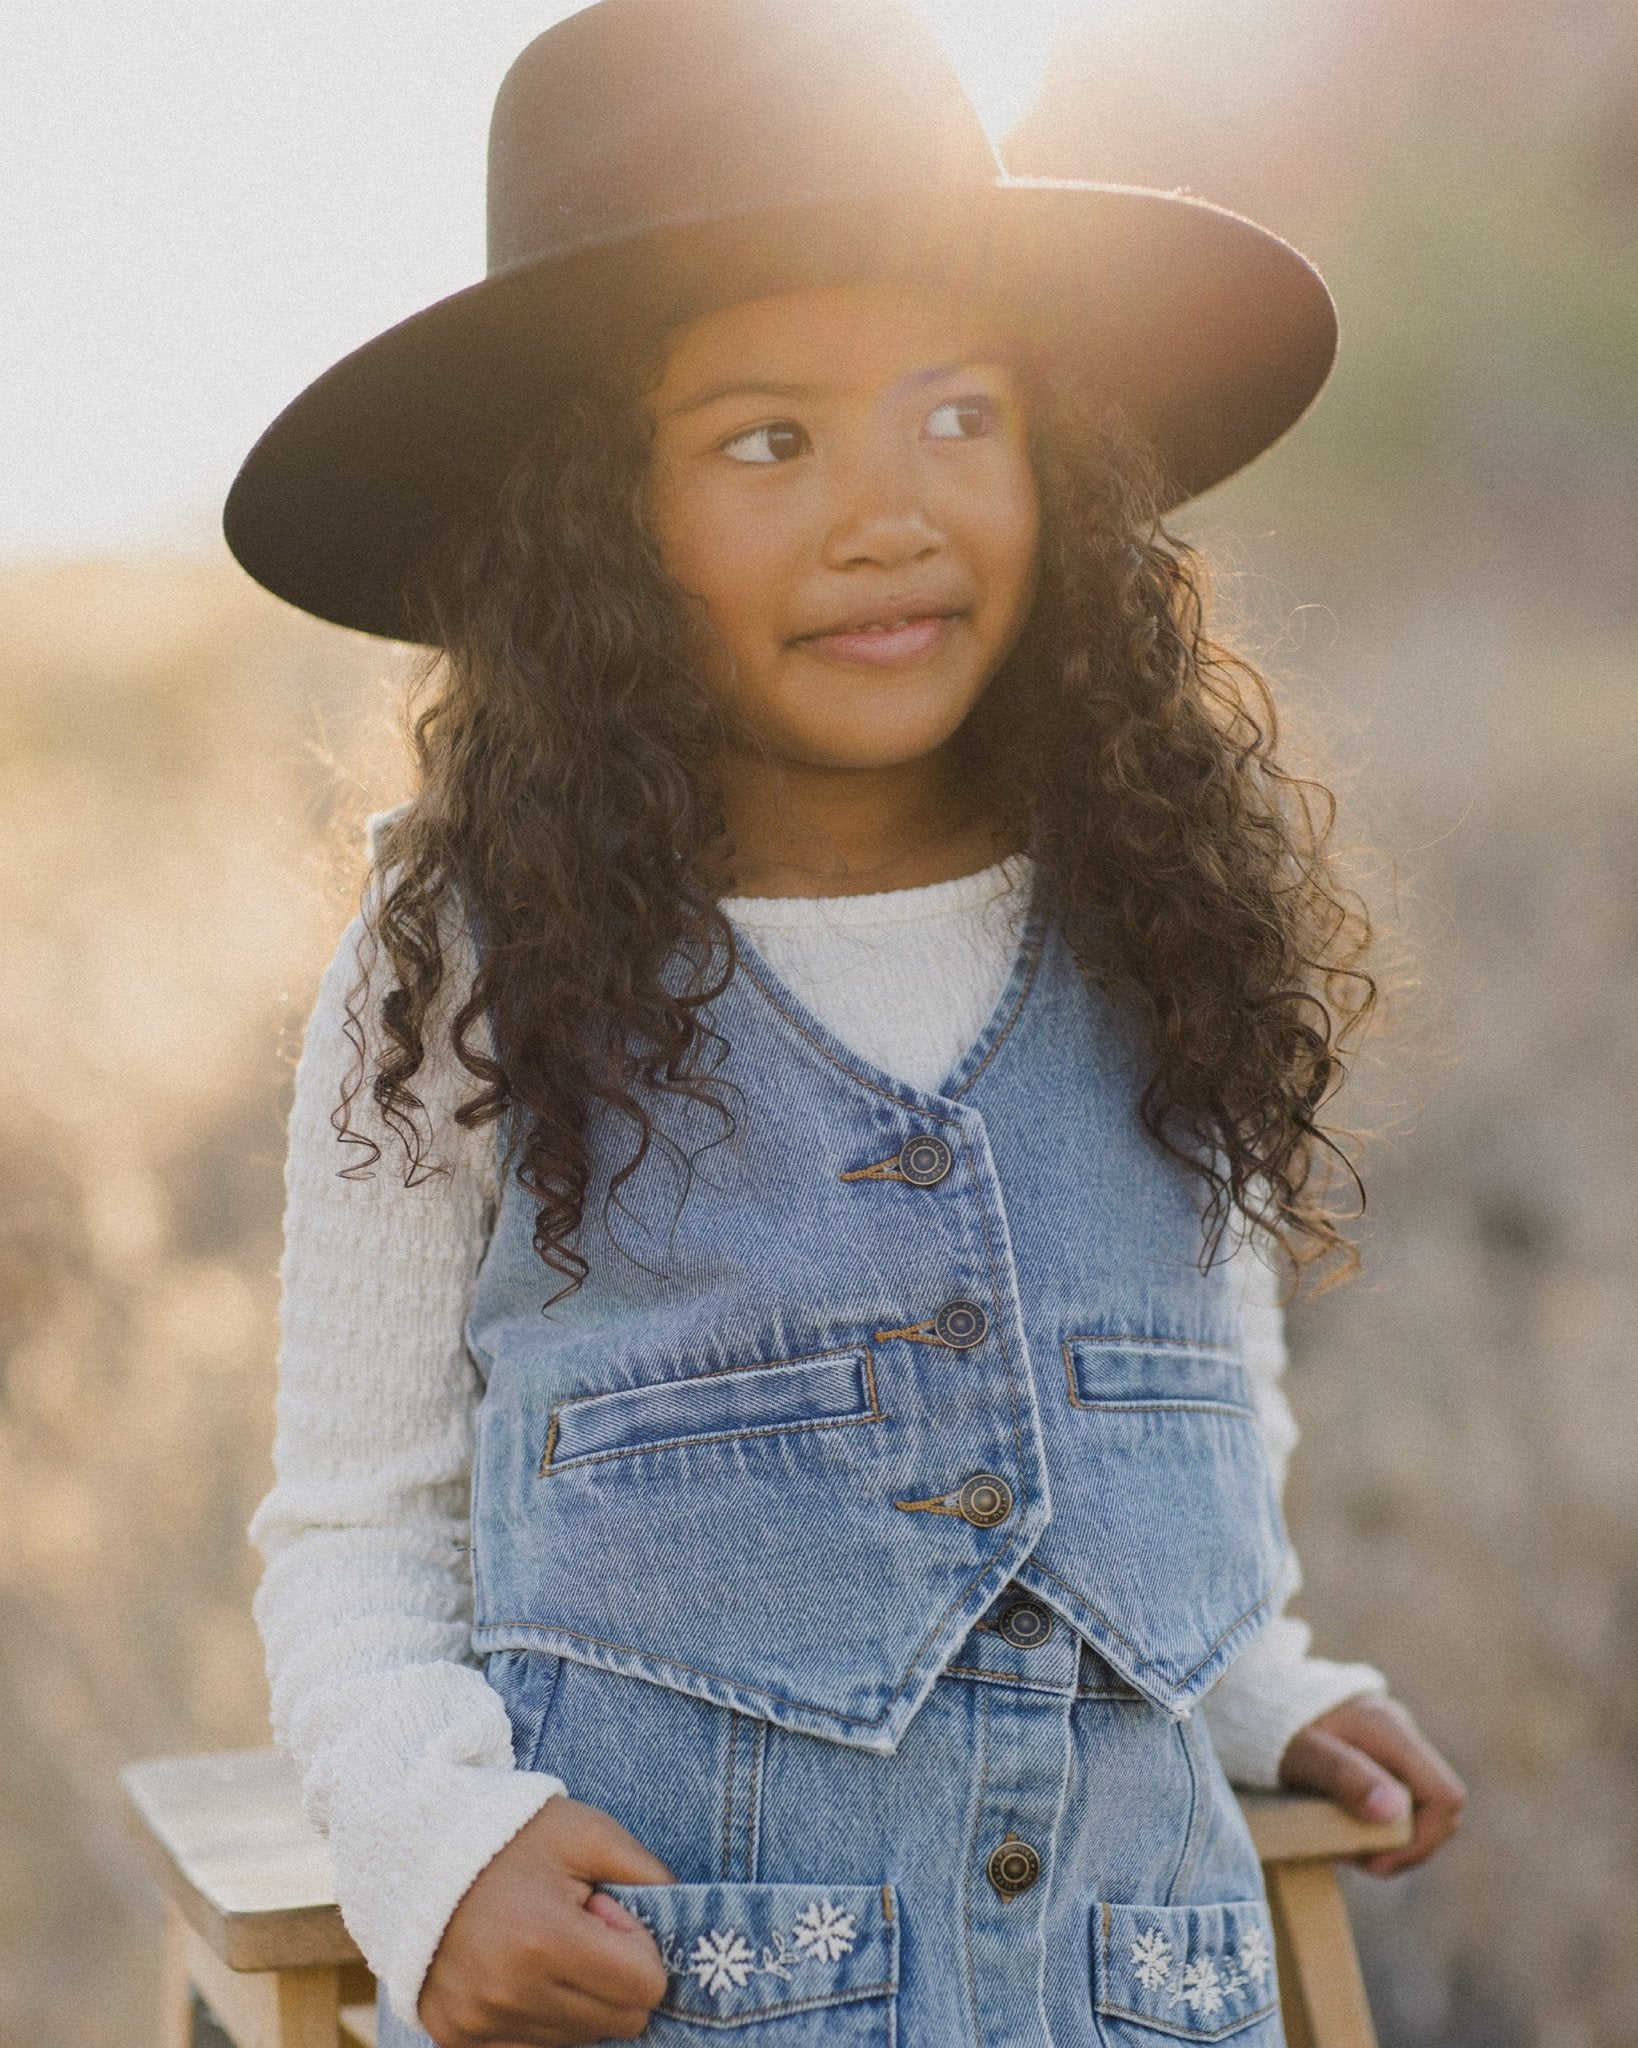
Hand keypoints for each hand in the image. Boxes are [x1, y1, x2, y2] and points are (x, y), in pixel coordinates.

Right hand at [418, 1795, 674, 2045]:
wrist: (418, 1849)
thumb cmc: (513, 1834)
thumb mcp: (589, 1832)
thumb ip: (647, 1874)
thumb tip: (685, 1922)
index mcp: (546, 1941)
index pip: (645, 1988)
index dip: (639, 1947)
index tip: (606, 1913)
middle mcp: (510, 1995)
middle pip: (618, 2023)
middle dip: (615, 1977)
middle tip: (578, 1927)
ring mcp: (479, 2024)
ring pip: (578, 2041)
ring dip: (577, 1998)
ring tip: (543, 1943)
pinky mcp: (457, 2039)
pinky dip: (540, 2018)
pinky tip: (521, 1972)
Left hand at [1277, 1694, 1465, 1876]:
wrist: (1249, 1691)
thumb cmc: (1270, 1723)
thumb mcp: (1300, 1753)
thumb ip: (1344, 1775)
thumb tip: (1393, 1812)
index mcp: (1389, 1729)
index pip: (1445, 1796)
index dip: (1424, 1839)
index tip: (1376, 1860)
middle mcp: (1399, 1731)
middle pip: (1439, 1806)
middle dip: (1408, 1845)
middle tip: (1359, 1859)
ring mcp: (1391, 1740)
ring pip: (1420, 1805)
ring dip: (1394, 1837)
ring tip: (1346, 1845)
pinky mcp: (1376, 1751)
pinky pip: (1398, 1794)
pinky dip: (1380, 1821)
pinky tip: (1344, 1825)